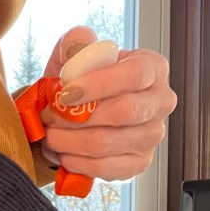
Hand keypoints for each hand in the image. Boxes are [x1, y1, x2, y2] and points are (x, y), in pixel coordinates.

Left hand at [38, 26, 177, 181]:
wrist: (78, 113)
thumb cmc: (80, 82)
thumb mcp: (74, 56)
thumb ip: (75, 43)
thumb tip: (80, 42)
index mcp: (152, 68)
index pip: (134, 75)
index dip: (99, 85)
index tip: (65, 93)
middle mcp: (160, 102)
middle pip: (123, 112)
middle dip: (77, 117)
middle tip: (49, 116)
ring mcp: (152, 136)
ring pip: (105, 143)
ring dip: (68, 141)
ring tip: (49, 134)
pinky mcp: (138, 163)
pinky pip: (103, 168)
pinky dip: (74, 161)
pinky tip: (61, 152)